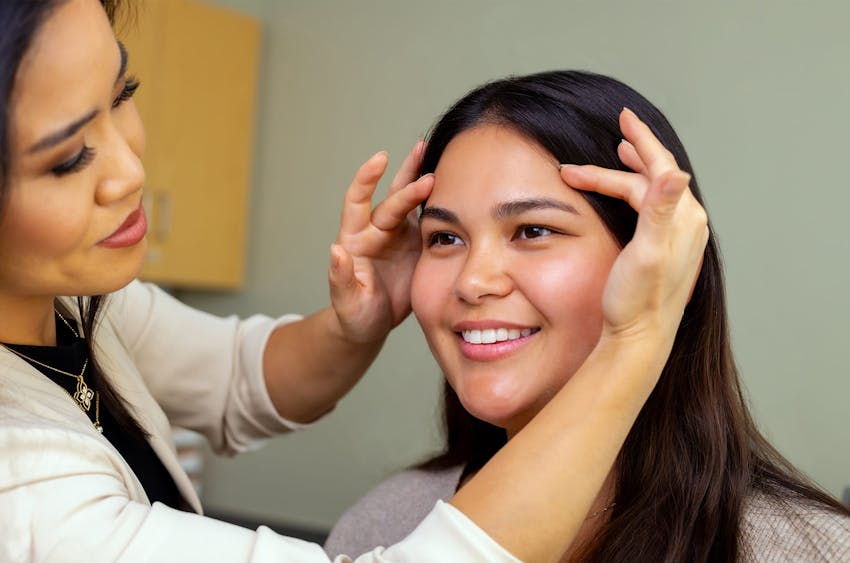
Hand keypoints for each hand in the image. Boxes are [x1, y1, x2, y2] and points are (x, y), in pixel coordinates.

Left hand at [329, 142, 434, 343]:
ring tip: (436, 151)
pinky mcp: (417, 244)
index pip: (358, 201)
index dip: (367, 179)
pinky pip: (429, 219)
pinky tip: (454, 186)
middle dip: (409, 183)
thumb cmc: (354, 314)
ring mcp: (398, 235)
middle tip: (430, 176)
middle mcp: (377, 230)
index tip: (380, 160)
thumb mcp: (346, 301)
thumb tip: (335, 250)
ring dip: (421, 177)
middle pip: (392, 199)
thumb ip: (340, 277)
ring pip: (410, 201)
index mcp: (356, 239)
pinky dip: (440, 202)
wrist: (372, 324)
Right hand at [561, 108, 708, 349]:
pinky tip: (627, 195)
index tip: (624, 117)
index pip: (659, 167)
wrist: (639, 337)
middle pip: (654, 176)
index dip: (641, 141)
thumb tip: (676, 172)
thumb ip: (661, 210)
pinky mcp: (666, 248)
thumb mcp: (647, 253)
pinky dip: (637, 192)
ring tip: (619, 155)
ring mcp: (679, 236)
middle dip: (629, 156)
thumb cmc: (638, 300)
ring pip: (653, 191)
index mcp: (683, 218)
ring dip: (632, 172)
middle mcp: (687, 224)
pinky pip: (653, 207)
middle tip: (614, 135)